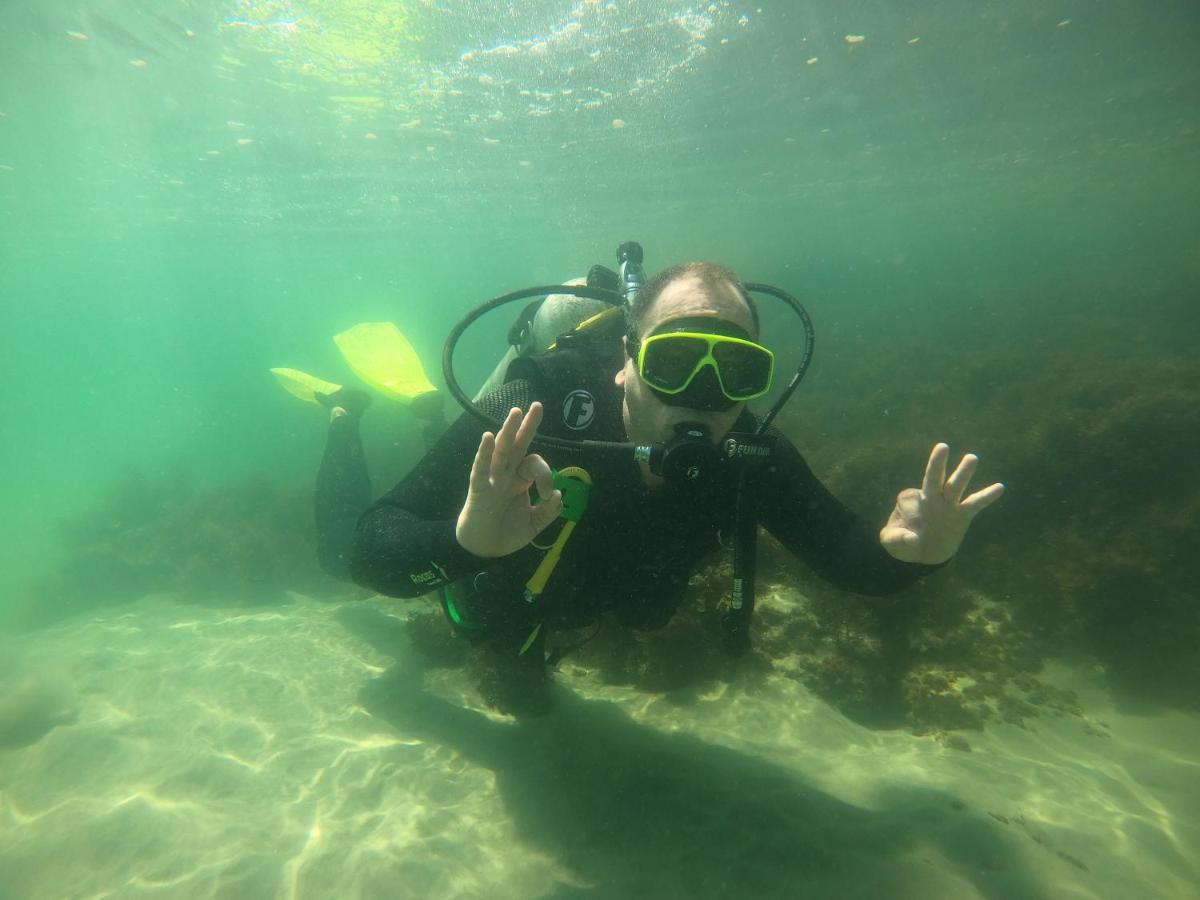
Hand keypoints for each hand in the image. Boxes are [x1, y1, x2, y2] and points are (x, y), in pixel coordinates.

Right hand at [455, 402, 562, 557]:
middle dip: (528, 426)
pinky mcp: (479, 489)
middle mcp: (507, 475)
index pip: (536, 466)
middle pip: (518, 446)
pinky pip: (480, 468)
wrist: (484, 551)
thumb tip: (559, 494)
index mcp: (520, 480)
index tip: (548, 495)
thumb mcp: (534, 524)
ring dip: (508, 431)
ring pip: (501, 451)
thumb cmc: (506, 533)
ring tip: (516, 412)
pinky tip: (487, 437)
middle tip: (537, 406)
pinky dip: (483, 453)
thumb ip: (548, 511)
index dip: (547, 476)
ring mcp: (492, 479)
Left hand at [880, 443, 1004, 564]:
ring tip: (971, 457)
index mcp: (911, 500)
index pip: (909, 498)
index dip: (907, 513)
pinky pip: (975, 504)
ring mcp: (948, 505)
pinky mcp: (962, 515)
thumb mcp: (893, 543)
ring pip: (955, 486)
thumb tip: (913, 539)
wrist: (923, 552)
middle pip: (934, 478)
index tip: (908, 536)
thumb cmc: (903, 542)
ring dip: (963, 473)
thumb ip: (898, 540)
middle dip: (937, 464)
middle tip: (942, 446)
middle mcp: (931, 498)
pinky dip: (986, 496)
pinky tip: (999, 487)